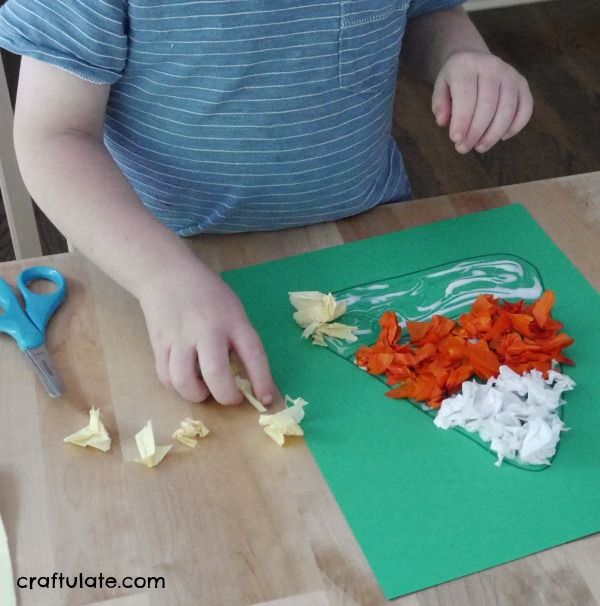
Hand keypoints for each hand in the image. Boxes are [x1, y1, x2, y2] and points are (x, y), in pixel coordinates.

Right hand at [139, 262, 275, 404]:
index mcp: (233, 320)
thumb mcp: (234, 309)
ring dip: (197, 395)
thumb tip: (241, 376)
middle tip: (230, 396)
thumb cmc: (208, 294)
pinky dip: (177, 387)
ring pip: (184, 381)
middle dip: (226, 396)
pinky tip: (186, 380)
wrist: (167, 274)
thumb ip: (239, 339)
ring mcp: (179, 338)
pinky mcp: (159, 344)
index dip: (262, 381)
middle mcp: (206, 330)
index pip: (253, 354)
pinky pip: (166, 377)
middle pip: (216, 374)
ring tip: (205, 389)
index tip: (266, 399)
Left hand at [431, 51, 532, 153]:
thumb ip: (440, 104)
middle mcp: (492, 66)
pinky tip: (501, 137)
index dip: (462, 120)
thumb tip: (443, 122)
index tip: (456, 139)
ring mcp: (510, 74)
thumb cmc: (455, 81)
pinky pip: (525, 108)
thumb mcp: (440, 88)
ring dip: (493, 134)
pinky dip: (515, 126)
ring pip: (508, 109)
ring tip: (479, 147)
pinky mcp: (522, 83)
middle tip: (463, 148)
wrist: (474, 60)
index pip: (466, 95)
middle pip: (488, 105)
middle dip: (475, 132)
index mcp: (467, 65)